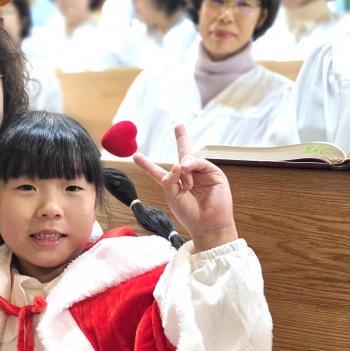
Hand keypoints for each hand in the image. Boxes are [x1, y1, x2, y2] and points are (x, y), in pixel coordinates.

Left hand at [133, 124, 236, 252]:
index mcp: (174, 184)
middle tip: (178, 125)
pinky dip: (192, 165)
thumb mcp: (172, 196)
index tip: (136, 156)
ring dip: (184, 167)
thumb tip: (178, 163)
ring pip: (188, 159)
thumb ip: (169, 179)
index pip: (158, 171)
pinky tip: (188, 169)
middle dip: (182, 139)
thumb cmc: (189, 213)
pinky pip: (199, 162)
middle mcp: (188, 177)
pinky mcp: (213, 173)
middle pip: (183, 154)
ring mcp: (201, 174)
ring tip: (186, 184)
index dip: (147, 164)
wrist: (208, 225)